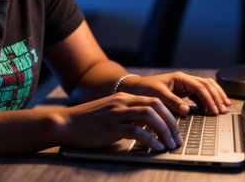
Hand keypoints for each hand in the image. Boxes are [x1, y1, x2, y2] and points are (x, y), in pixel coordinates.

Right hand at [57, 92, 182, 150]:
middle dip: (171, 122)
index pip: (154, 100)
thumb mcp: (111, 113)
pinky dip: (150, 140)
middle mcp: (122, 102)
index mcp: (124, 97)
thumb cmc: (89, 121)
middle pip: (156, 105)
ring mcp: (116, 113)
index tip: (176, 128)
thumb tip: (148, 127)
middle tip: (177, 138)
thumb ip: (128, 116)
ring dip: (164, 130)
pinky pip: (136, 131)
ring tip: (170, 144)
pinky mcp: (110, 127)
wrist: (67, 122)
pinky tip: (156, 148)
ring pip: (149, 116)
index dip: (169, 114)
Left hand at [120, 71, 231, 115]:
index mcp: (180, 78)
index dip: (209, 99)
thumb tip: (186, 110)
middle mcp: (184, 80)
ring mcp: (185, 85)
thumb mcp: (158, 95)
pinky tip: (212, 108)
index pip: (200, 87)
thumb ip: (172, 101)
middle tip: (224, 109)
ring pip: (205, 87)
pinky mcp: (183, 91)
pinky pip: (199, 93)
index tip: (215, 110)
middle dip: (217, 96)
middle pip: (207, 85)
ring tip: (224, 106)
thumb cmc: (145, 89)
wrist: (136, 87)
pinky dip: (207, 100)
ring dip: (215, 96)